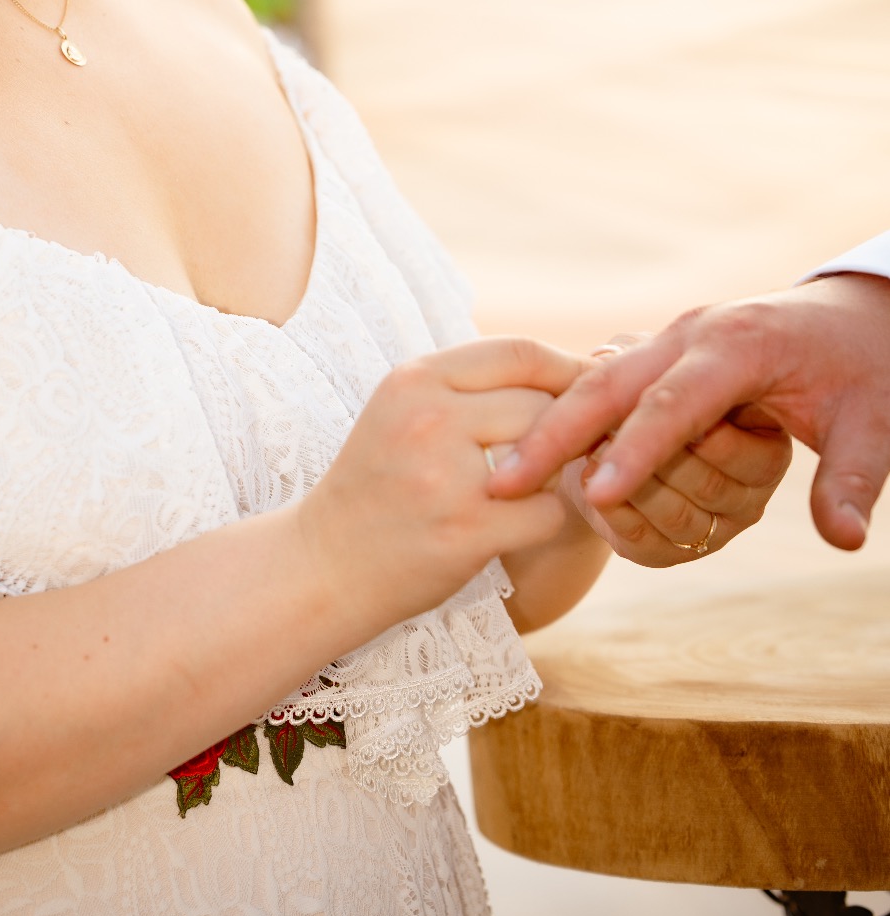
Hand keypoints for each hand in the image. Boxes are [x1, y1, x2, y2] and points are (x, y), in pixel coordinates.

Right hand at [297, 337, 581, 640]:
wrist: (326, 563)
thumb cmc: (380, 482)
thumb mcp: (405, 410)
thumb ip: (471, 386)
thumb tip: (567, 368)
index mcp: (414, 379)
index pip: (517, 352)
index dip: (565, 367)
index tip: (588, 386)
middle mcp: (429, 418)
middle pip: (541, 403)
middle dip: (563, 426)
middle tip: (566, 447)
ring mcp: (447, 476)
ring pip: (549, 454)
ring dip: (551, 473)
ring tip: (527, 485)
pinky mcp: (466, 532)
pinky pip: (547, 513)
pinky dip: (542, 521)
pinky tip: (513, 526)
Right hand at [491, 275, 889, 549]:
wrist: (856, 312)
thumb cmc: (866, 367)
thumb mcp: (875, 423)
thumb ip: (853, 480)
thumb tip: (842, 541)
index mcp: (739, 344)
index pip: (676, 402)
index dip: (634, 451)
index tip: (594, 495)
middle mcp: (691, 334)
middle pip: (608, 382)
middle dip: (556, 432)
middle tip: (504, 481)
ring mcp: (670, 338)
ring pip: (595, 380)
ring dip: (550, 426)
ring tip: (504, 475)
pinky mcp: (661, 351)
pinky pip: (605, 384)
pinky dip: (568, 416)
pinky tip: (531, 452)